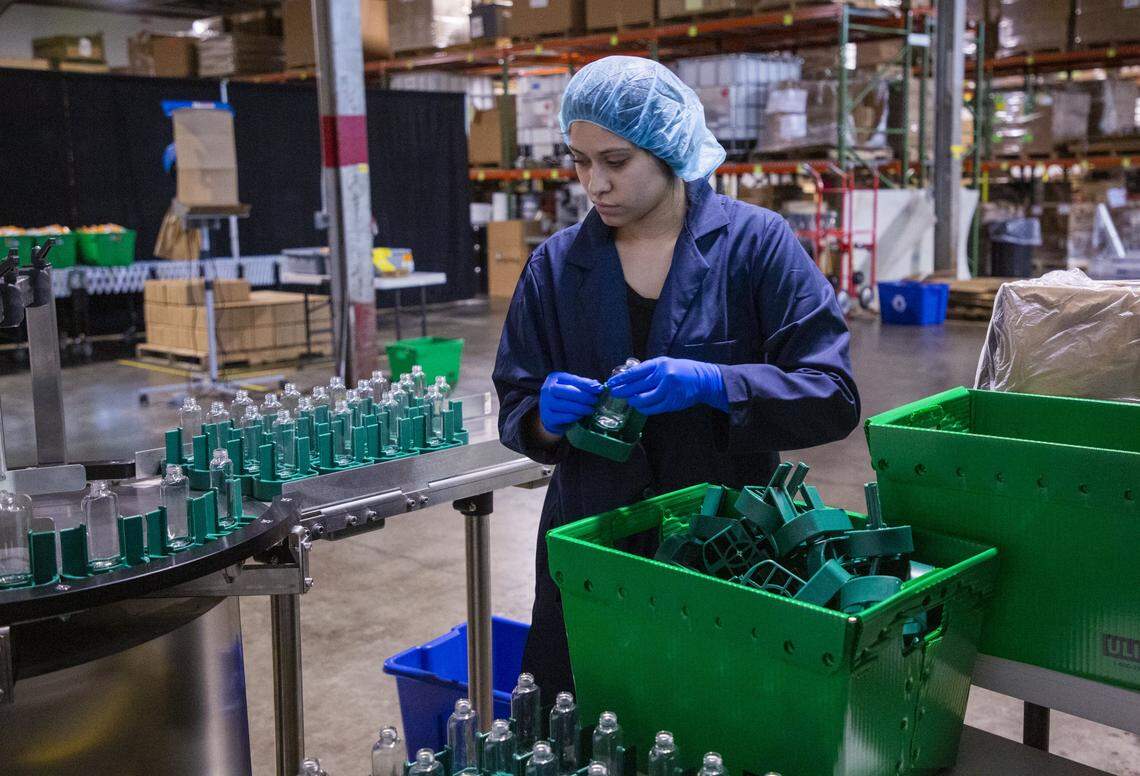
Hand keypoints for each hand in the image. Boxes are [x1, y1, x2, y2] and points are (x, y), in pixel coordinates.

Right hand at [539, 372, 602, 434]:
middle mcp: (547, 389)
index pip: (572, 379)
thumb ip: (583, 386)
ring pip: (565, 405)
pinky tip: (581, 416)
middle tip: (595, 400)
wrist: (552, 417)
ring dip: (581, 408)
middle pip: (566, 391)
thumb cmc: (565, 399)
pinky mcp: (548, 417)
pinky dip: (575, 416)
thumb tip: (597, 386)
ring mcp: (545, 404)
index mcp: (555, 378)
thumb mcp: (572, 389)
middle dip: (583, 396)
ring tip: (591, 410)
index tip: (599, 388)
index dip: (586, 384)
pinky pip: (563, 417)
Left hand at [607, 357, 726, 415]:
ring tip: (629, 400)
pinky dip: (643, 408)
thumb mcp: (666, 363)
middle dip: (623, 390)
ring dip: (633, 400)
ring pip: (643, 399)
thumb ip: (649, 370)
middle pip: (637, 385)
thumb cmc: (682, 370)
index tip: (612, 382)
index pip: (636, 371)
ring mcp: (668, 390)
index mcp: (660, 364)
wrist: (704, 380)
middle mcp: (663, 376)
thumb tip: (629, 377)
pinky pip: (652, 408)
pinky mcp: (671, 402)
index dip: (622, 378)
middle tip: (614, 393)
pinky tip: (639, 406)